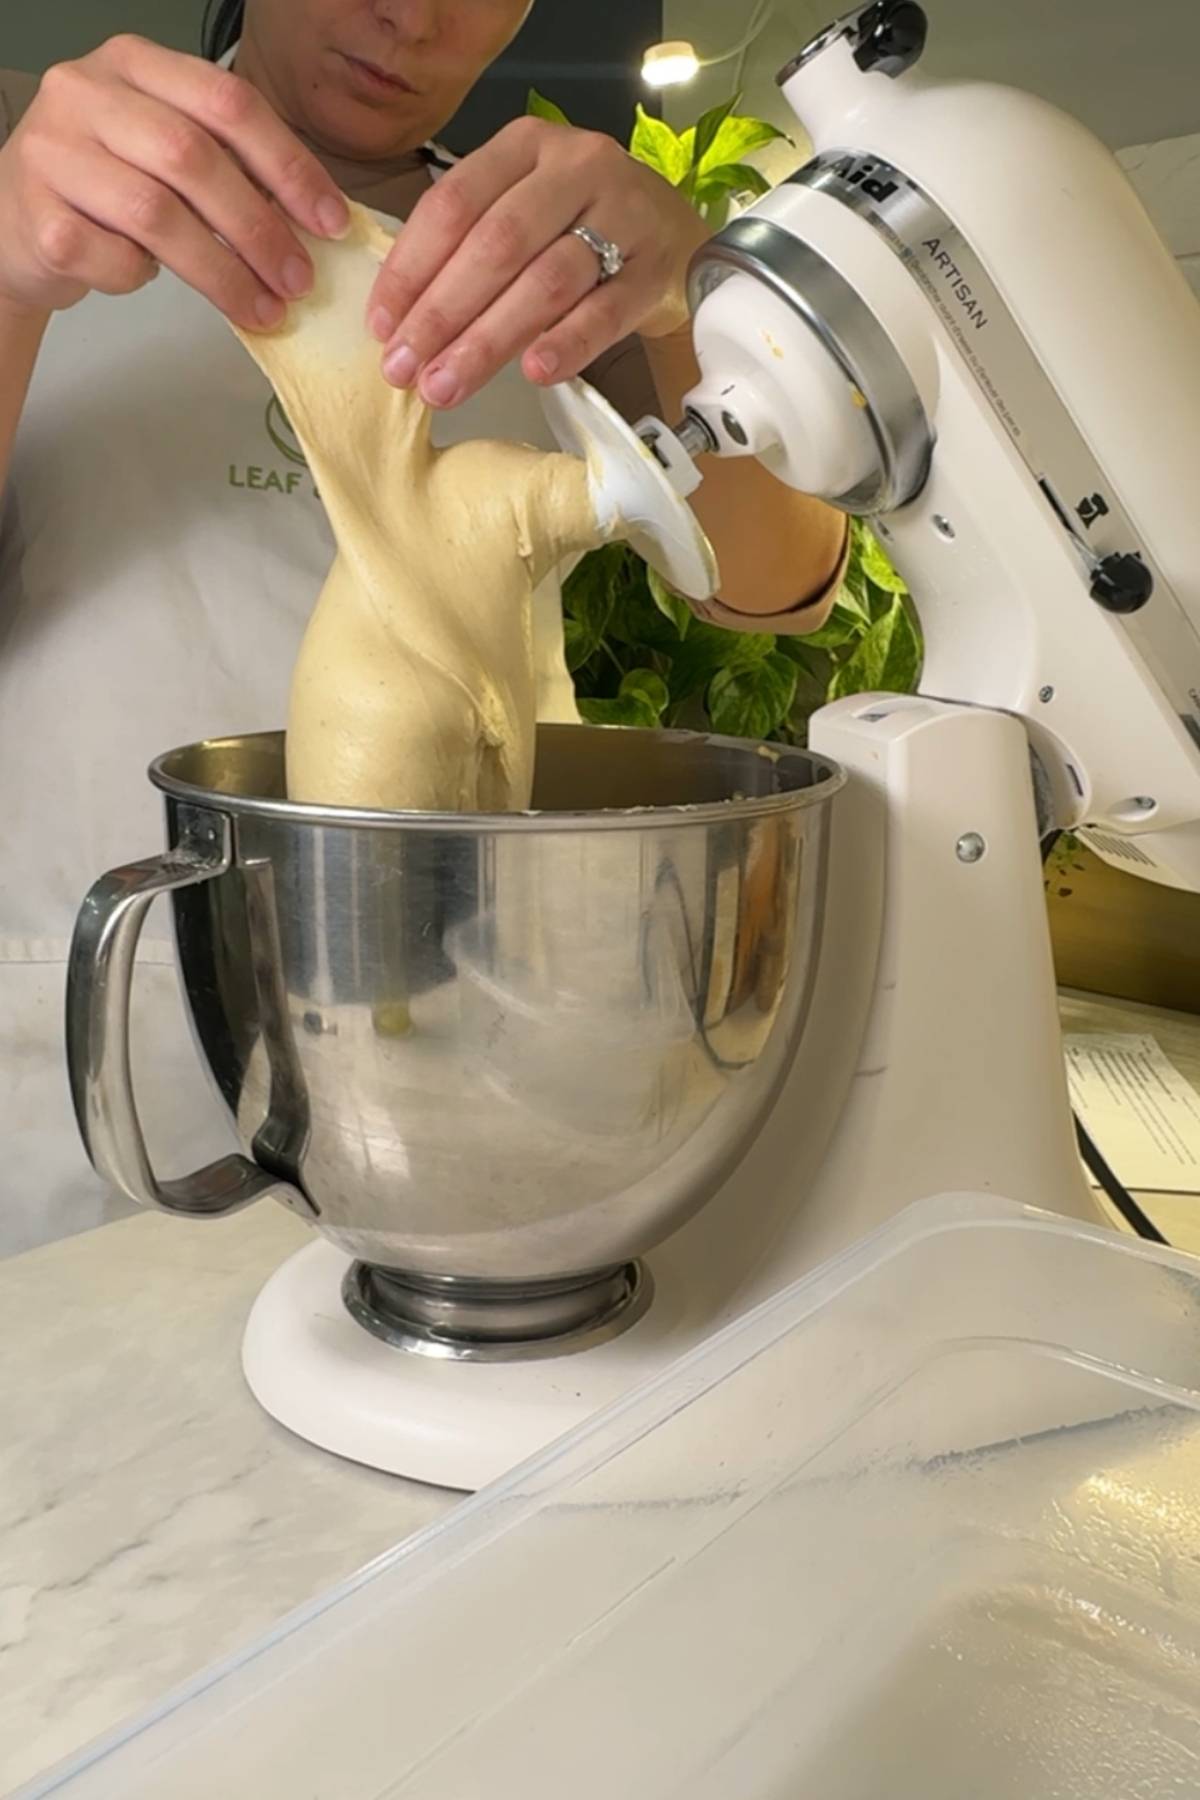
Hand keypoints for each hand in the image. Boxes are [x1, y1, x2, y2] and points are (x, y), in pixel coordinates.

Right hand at [0, 35, 348, 328]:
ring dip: (222, 272)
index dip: (288, 164)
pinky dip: (144, 279)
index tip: (329, 221)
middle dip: (259, 228)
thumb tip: (312, 221)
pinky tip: (151, 281)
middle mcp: (86, 93)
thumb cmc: (105, 187)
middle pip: (193, 158)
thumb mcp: (163, 153)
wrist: (16, 222)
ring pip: (156, 214)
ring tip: (262, 308)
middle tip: (298, 280)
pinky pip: (115, 258)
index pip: (227, 101)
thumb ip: (227, 166)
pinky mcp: (37, 216)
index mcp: (133, 64)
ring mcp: (53, 150)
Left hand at [367, 115, 709, 407]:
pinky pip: (605, 311)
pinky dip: (567, 343)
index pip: (454, 204)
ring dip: (490, 340)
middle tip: (404, 370)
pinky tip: (534, 373)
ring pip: (546, 280)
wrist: (676, 237)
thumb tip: (399, 322)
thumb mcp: (520, 209)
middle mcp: (575, 168)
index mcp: (524, 147)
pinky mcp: (655, 268)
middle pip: (497, 244)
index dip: (411, 268)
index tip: (380, 326)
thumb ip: (467, 245)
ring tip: (447, 386)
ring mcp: (623, 214)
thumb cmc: (578, 227)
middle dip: (442, 314)